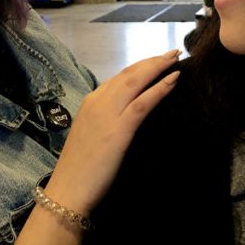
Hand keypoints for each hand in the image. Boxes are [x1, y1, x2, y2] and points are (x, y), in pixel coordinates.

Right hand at [44, 50, 180, 214]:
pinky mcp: (119, 129)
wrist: (68, 191)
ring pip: (136, 81)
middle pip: (129, 73)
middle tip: (173, 52)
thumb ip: (107, 120)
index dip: (140, 67)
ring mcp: (107, 114)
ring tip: (176, 59)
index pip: (119, 77)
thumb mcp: (93, 135)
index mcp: (91, 102)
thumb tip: (129, 113)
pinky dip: (160, 88)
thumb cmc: (81, 170)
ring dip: (159, 67)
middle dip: (152, 61)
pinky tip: (174, 80)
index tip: (157, 61)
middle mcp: (97, 101)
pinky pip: (143, 102)